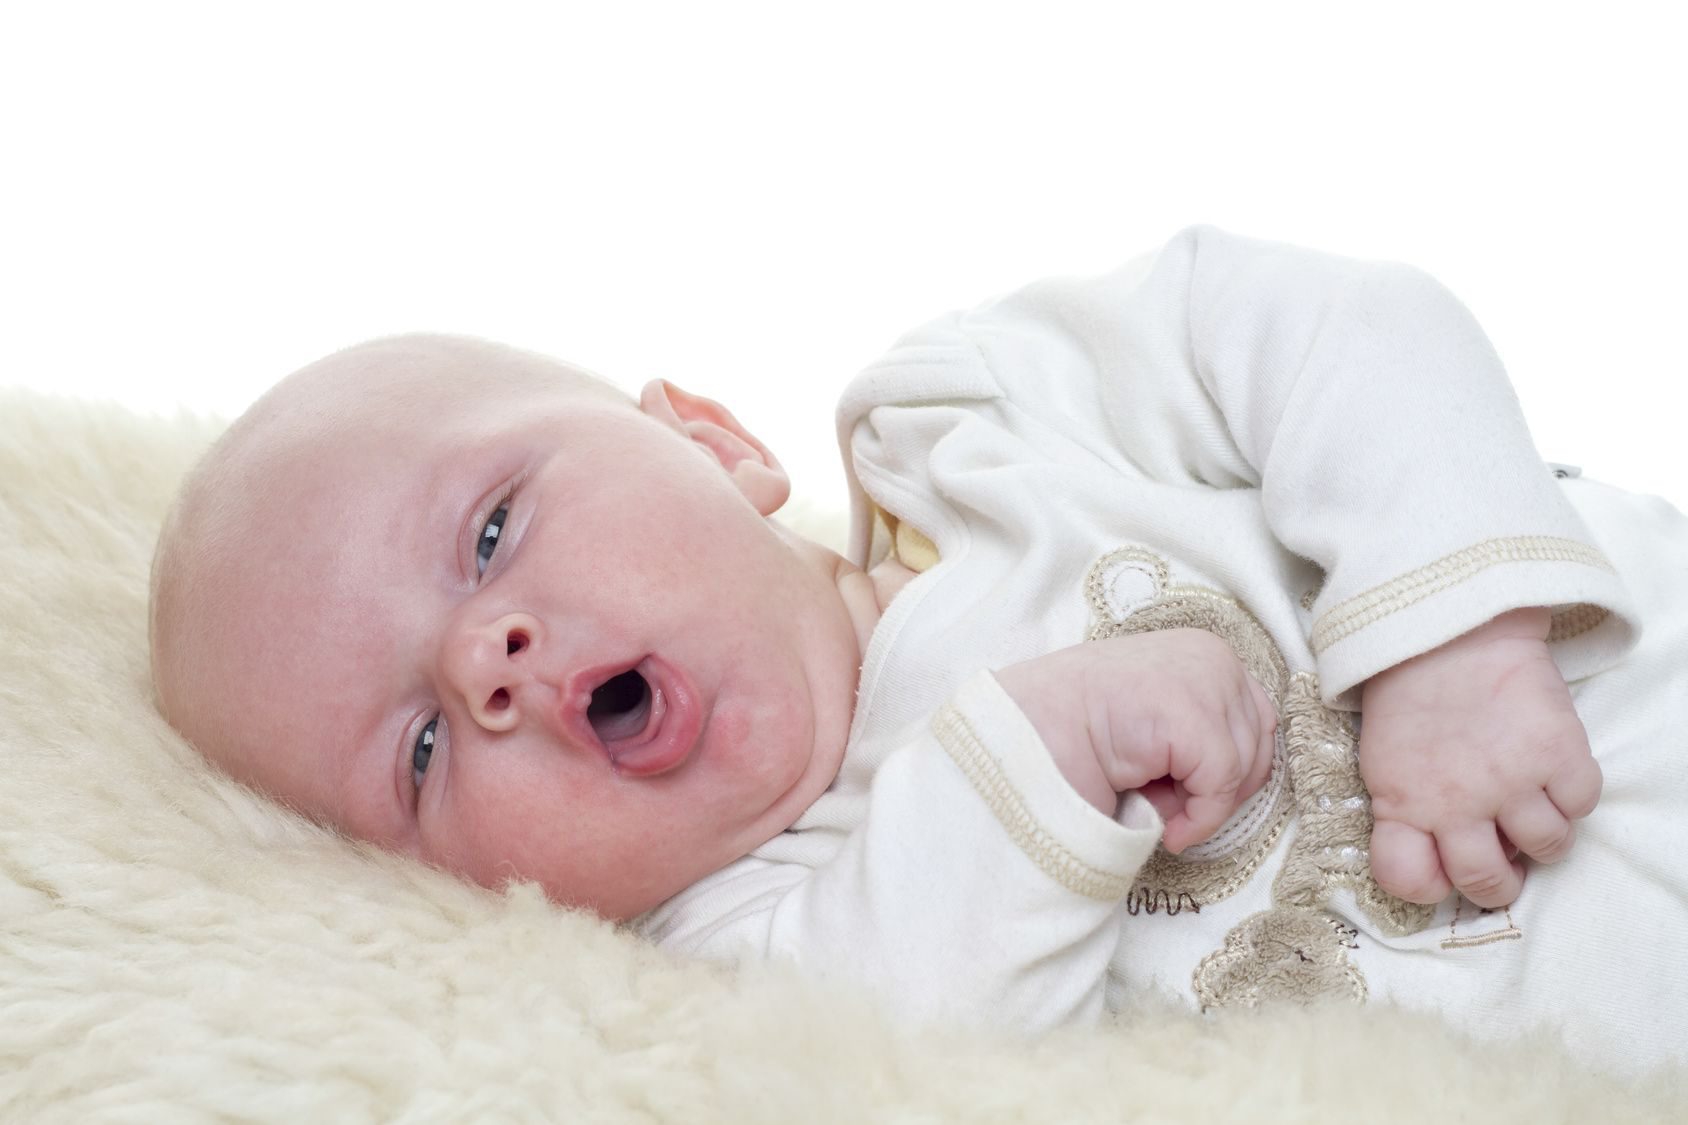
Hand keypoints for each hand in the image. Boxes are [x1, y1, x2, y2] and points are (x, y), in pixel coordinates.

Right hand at [995, 631, 1277, 852]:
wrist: (1020, 736)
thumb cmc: (1075, 737)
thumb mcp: (1153, 723)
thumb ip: (1197, 736)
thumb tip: (1231, 785)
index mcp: (1201, 651)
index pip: (1255, 718)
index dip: (1231, 771)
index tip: (1189, 798)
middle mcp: (1210, 655)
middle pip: (1260, 741)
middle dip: (1222, 788)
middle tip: (1174, 811)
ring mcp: (1202, 679)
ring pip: (1244, 765)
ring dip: (1205, 803)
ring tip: (1157, 811)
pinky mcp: (1190, 713)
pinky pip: (1222, 783)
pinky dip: (1200, 817)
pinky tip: (1163, 826)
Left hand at [1358, 607, 1600, 907]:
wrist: (1448, 628)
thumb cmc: (1409, 695)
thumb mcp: (1383, 758)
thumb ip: (1406, 809)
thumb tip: (1450, 852)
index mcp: (1401, 803)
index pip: (1407, 879)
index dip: (1429, 885)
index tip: (1443, 871)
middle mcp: (1456, 803)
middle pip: (1486, 883)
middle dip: (1497, 882)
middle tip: (1503, 860)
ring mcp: (1511, 780)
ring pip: (1549, 848)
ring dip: (1543, 834)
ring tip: (1529, 803)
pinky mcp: (1557, 752)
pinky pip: (1582, 805)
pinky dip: (1573, 794)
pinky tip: (1551, 769)